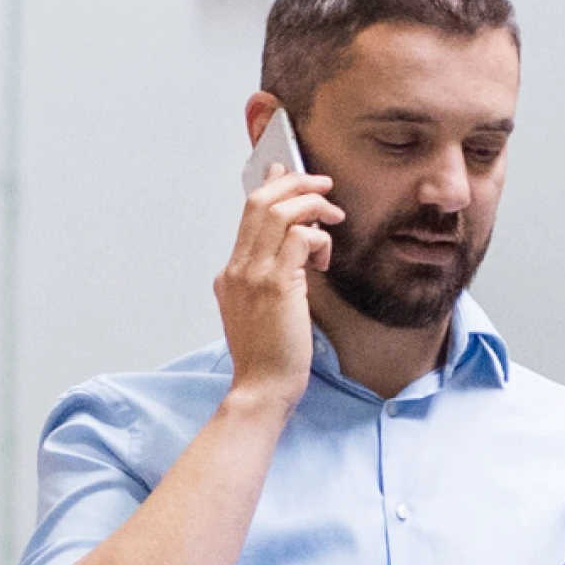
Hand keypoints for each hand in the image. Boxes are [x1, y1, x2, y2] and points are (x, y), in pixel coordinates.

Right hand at [213, 166, 344, 410]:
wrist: (262, 389)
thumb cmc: (269, 360)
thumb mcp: (261, 313)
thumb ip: (271, 282)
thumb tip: (297, 261)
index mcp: (231, 274)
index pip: (248, 215)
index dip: (273, 188)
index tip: (291, 175)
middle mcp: (237, 268)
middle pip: (259, 202)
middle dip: (295, 183)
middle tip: (323, 184)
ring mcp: (253, 275)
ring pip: (279, 211)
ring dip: (312, 205)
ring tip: (333, 216)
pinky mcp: (276, 285)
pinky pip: (299, 237)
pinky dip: (318, 237)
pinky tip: (326, 257)